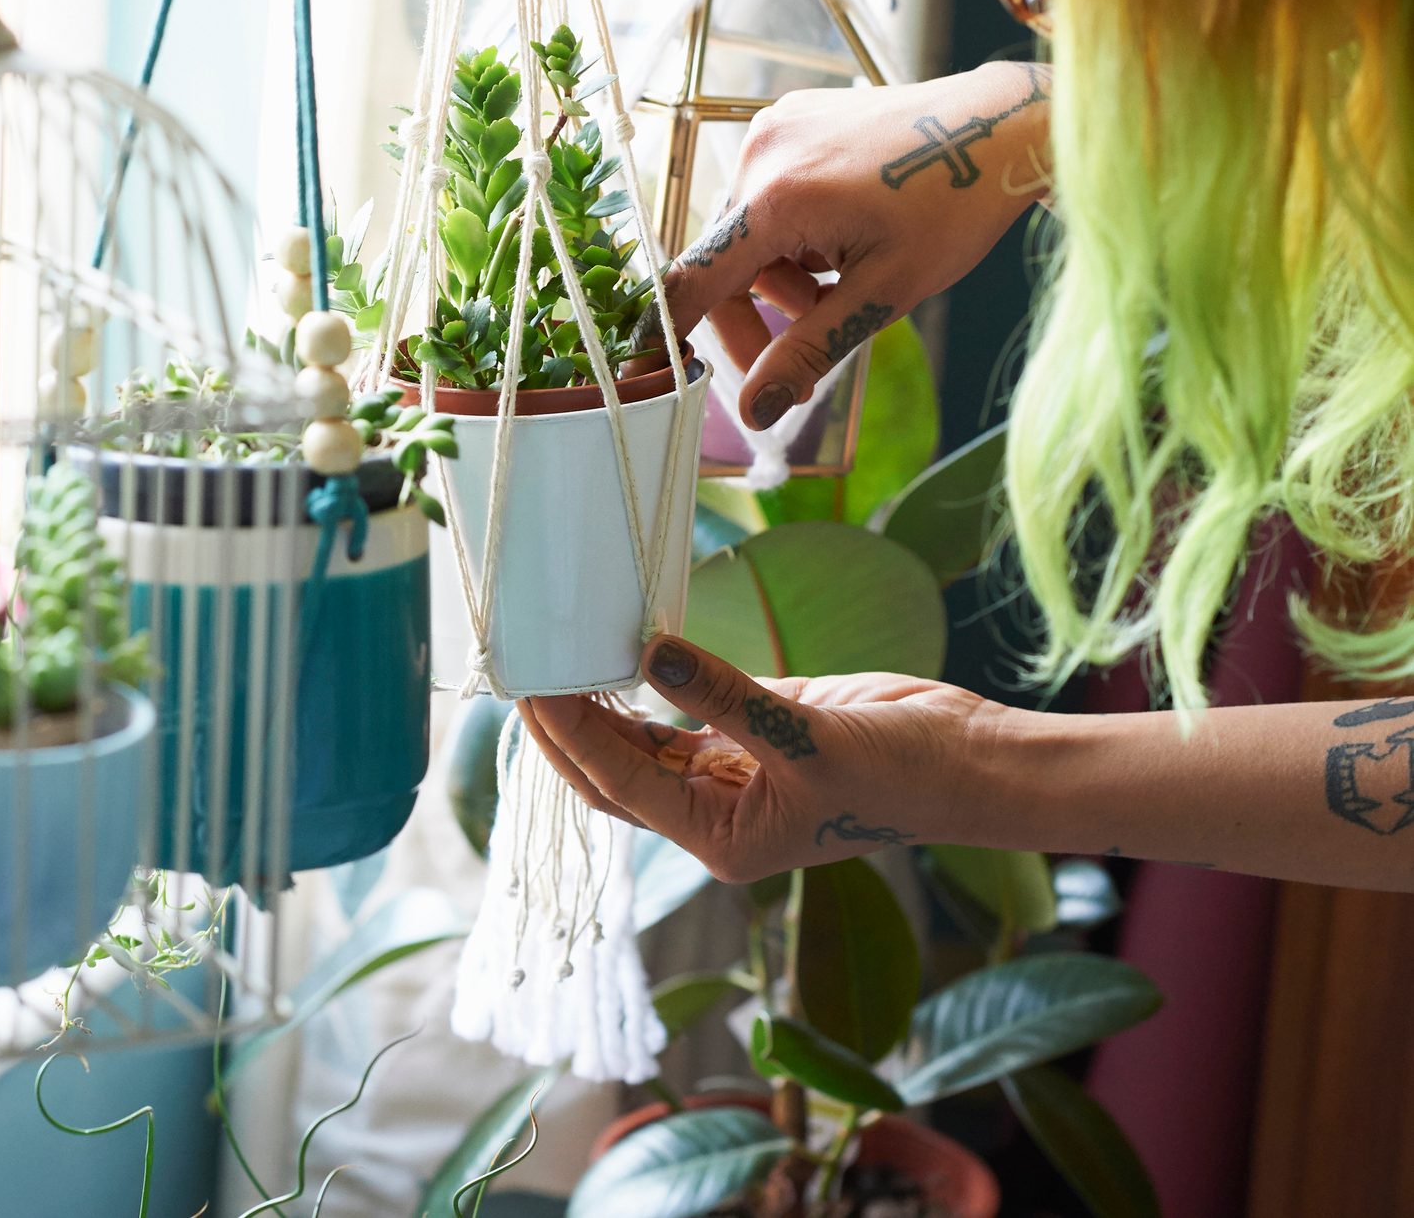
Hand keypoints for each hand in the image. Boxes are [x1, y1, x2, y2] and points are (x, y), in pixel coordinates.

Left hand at [518, 635, 1004, 881]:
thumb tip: (650, 652)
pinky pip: (680, 712)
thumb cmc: (901, 773)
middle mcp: (713, 814)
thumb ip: (724, 695)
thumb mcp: (807, 734)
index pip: (619, 785)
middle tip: (523, 669)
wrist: (969, 762)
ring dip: (598, 706)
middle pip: (611, 774)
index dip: (572, 736)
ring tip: (554, 654)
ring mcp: (729, 774)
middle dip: (564, 729)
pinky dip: (646, 686)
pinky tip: (614, 652)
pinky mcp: (750, 734)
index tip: (534, 688)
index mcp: (719, 839)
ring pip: (640, 744)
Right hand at [655, 62, 1049, 430]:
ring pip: (749, 234)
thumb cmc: (954, 207)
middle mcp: (760, 155)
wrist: (1002, 126)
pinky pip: (768, 197)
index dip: (670, 333)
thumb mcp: (883, 296)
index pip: (692, 281)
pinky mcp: (791, 120)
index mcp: (775, 199)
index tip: (654, 371)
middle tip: (804, 362)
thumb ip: (807, 352)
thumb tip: (753, 414)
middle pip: (723, 263)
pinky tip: (843, 240)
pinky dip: (793, 234)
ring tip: (844, 284)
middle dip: (758, 317)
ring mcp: (773, 129)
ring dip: (782, 276)